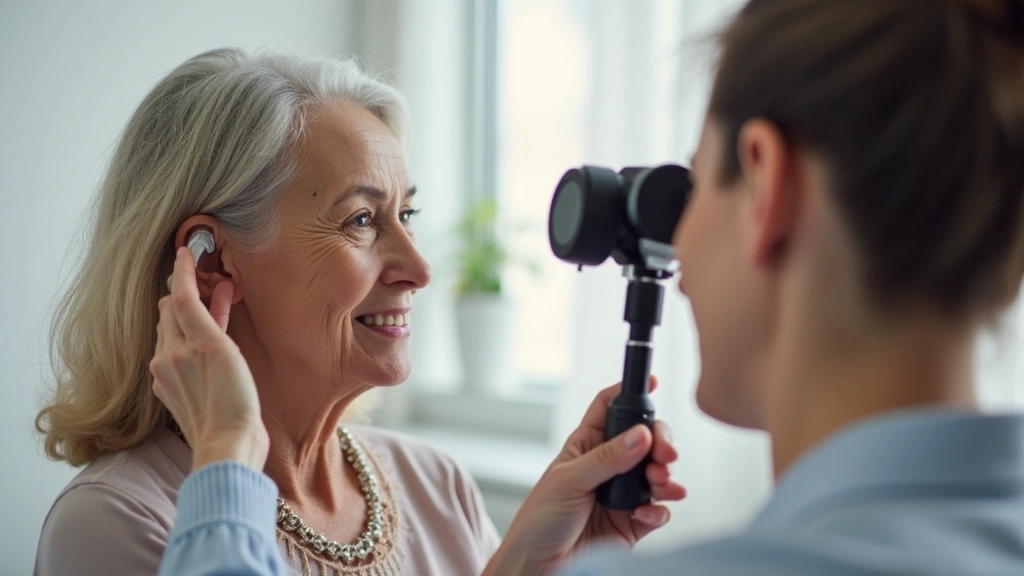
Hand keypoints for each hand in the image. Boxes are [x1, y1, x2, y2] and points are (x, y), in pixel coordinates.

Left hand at [150, 247, 268, 471]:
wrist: (226, 449)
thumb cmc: (233, 404)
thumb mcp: (224, 352)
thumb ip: (208, 317)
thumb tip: (201, 288)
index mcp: (180, 345)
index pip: (178, 297)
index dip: (184, 273)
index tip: (187, 251)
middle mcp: (168, 357)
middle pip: (172, 313)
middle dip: (190, 294)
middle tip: (217, 285)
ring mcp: (168, 376)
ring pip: (175, 333)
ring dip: (192, 318)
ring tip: (219, 311)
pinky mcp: (173, 393)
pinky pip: (178, 356)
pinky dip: (192, 343)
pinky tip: (212, 349)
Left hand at [485, 378, 685, 575]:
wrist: (539, 567)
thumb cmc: (539, 520)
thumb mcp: (569, 481)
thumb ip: (607, 458)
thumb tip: (639, 435)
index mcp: (586, 446)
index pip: (609, 409)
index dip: (628, 392)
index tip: (651, 383)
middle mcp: (608, 466)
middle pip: (643, 439)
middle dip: (660, 441)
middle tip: (666, 453)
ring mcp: (622, 494)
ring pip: (658, 473)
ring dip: (666, 475)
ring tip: (661, 483)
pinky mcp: (633, 522)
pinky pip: (659, 510)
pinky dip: (660, 509)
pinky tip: (646, 513)